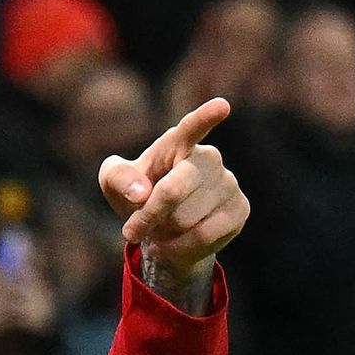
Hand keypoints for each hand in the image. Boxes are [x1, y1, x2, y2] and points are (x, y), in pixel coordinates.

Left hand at [99, 97, 248, 274]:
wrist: (162, 229)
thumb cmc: (137, 195)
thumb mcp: (114, 183)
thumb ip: (118, 178)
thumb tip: (140, 193)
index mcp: (177, 143)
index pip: (190, 128)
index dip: (205, 117)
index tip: (221, 106)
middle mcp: (208, 158)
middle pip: (173, 191)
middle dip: (147, 216)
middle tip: (131, 231)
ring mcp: (228, 183)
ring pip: (185, 219)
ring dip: (162, 232)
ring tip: (161, 228)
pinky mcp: (239, 209)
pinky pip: (203, 237)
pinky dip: (178, 248)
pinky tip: (173, 244)